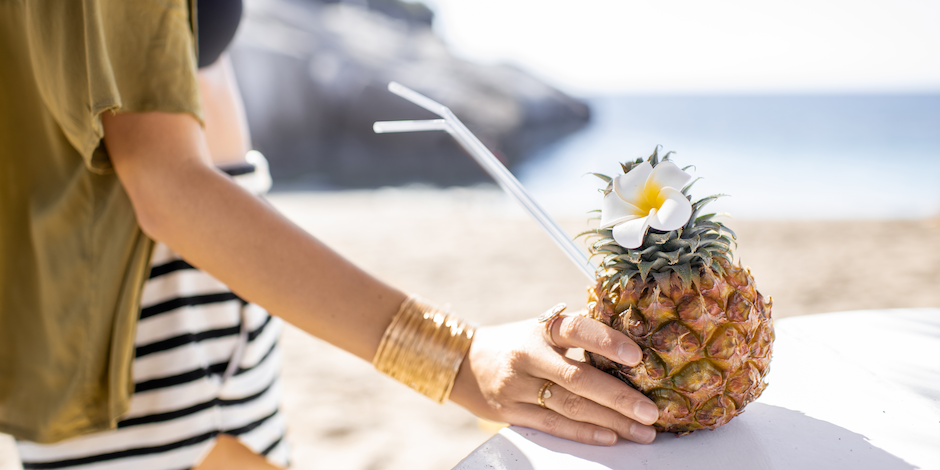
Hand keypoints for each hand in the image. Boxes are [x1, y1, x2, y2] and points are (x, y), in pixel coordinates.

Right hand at [449, 313, 658, 445]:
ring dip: (610, 421)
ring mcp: (518, 387)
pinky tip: (610, 437)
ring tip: (642, 430)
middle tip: (651, 410)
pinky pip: (554, 425)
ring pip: (570, 407)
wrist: (465, 363)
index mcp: (540, 330)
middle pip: (577, 378)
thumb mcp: (541, 327)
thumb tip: (630, 331)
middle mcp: (528, 356)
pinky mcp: (512, 413)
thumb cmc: (516, 342)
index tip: (636, 356)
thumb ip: (577, 331)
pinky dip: (584, 433)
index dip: (606, 341)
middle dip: (619, 397)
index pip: (575, 330)